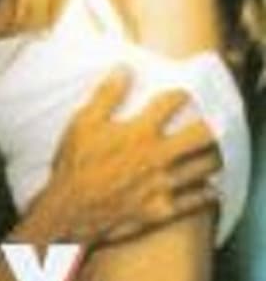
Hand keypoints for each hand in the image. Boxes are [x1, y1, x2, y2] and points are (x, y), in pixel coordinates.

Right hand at [44, 70, 218, 245]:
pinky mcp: (163, 209)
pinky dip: (207, 191)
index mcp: (140, 131)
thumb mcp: (83, 123)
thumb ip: (107, 95)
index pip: (174, 101)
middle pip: (203, 134)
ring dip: (212, 155)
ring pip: (206, 166)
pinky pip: (197, 200)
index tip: (182, 93)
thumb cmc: (74, 166)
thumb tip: (124, 68)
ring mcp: (163, 185)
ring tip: (209, 149)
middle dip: (211, 123)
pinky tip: (206, 186)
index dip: (182, 93)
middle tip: (210, 120)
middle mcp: (158, 156)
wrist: (68, 212)